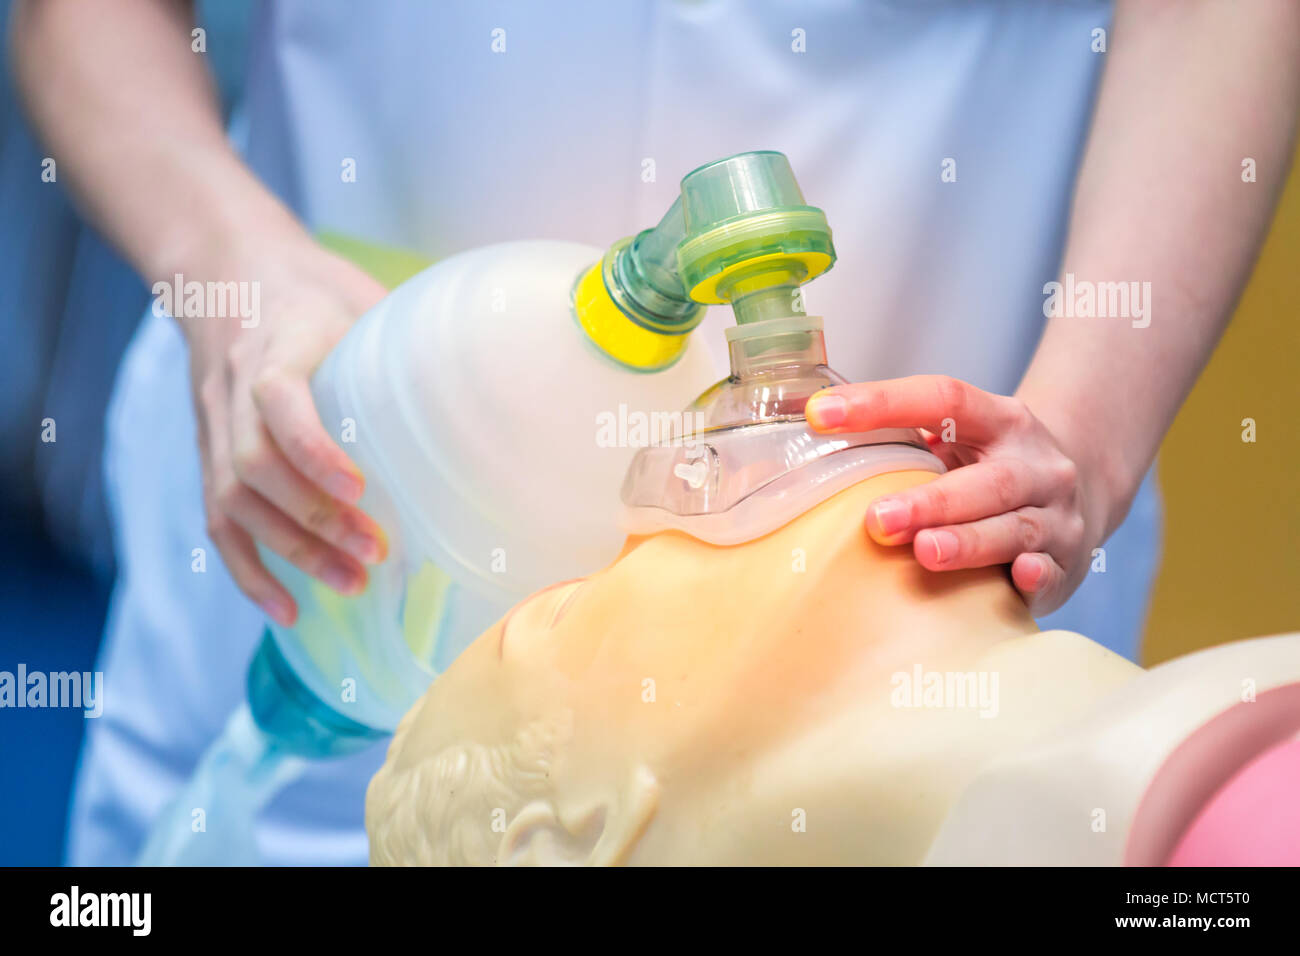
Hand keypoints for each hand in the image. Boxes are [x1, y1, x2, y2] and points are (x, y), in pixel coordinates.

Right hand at [179, 232, 389, 625]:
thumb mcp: (360, 296)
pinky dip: (249, 571)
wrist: (228, 275)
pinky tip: (288, 610)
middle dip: (313, 519)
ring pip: (233, 503)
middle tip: (373, 552)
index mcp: (275, 344)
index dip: (313, 451)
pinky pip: (217, 522)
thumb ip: (404, 340)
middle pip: (253, 467)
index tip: (360, 489)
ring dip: (290, 552)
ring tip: (350, 583)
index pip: (277, 401)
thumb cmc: (313, 290)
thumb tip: (487, 381)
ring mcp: (213, 427)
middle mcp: (232, 390)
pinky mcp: (208, 454)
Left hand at [805, 375, 1112, 613]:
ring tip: (923, 553)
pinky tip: (1018, 578)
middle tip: (876, 520)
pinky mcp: (1067, 561)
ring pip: (1014, 527)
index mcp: (999, 420)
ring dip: (968, 541)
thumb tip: (796, 441)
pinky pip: (1051, 570)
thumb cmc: (992, 469)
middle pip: (986, 479)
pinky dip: (1036, 576)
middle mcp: (1034, 463)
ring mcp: (1055, 514)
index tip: (819, 414)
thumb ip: (901, 443)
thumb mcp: (961, 441)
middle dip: (931, 501)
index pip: (942, 397)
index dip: (881, 402)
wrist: (1085, 493)